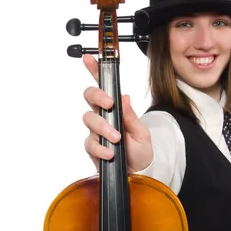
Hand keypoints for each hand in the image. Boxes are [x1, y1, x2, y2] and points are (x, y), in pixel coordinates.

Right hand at [82, 54, 152, 172]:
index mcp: (115, 107)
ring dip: (103, 127)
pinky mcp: (92, 147)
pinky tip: (110, 153)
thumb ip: (132, 117)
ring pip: (89, 119)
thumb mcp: (142, 133)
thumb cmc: (140, 150)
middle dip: (97, 96)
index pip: (103, 85)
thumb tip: (125, 98)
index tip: (90, 58)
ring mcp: (96, 131)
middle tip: (109, 104)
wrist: (138, 171)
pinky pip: (89, 143)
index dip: (94, 70)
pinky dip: (100, 147)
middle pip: (89, 96)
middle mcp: (103, 116)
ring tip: (117, 138)